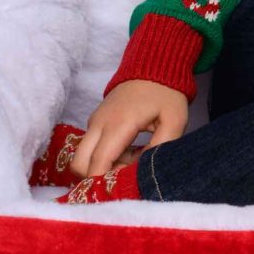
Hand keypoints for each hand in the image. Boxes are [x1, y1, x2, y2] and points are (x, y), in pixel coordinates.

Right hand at [73, 80, 187, 176]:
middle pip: (79, 165)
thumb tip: (141, 170)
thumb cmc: (166, 95)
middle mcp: (98, 124)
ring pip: (82, 158)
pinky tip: (129, 150)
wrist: (153, 67)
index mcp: (117, 125)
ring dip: (102, 166)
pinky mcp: (95, 122)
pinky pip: (90, 148)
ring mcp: (93, 122)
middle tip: (128, 172)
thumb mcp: (175, 122)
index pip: (97, 164)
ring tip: (133, 158)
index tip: (124, 185)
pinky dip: (104, 156)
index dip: (105, 182)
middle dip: (98, 177)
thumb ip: (160, 148)